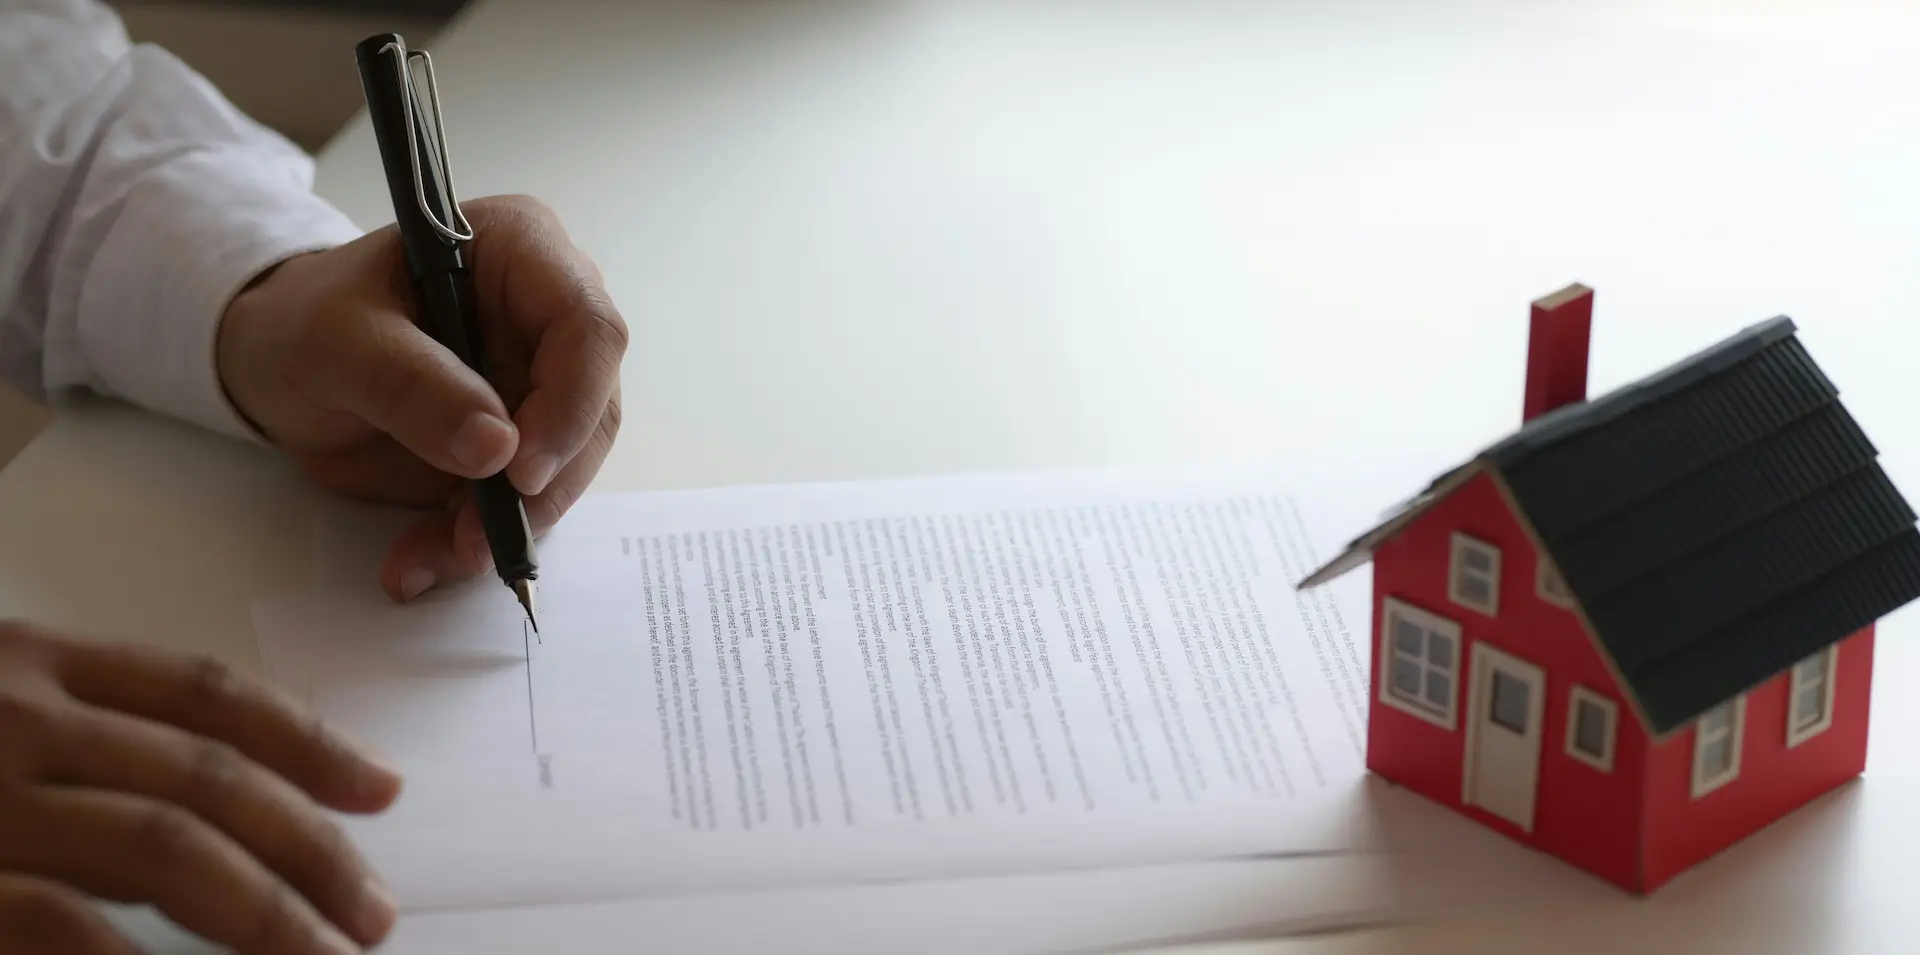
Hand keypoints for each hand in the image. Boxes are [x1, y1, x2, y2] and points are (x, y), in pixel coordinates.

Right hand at [0, 621, 401, 954]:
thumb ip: (90, 749)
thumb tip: (238, 819)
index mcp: (35, 662)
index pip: (206, 693)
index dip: (308, 742)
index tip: (383, 789)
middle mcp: (17, 718)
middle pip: (208, 776)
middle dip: (310, 849)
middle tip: (373, 912)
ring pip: (165, 848)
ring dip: (267, 912)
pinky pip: (70, 925)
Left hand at [217, 195, 627, 601]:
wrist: (276, 366)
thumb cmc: (303, 321)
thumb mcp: (337, 341)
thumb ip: (412, 386)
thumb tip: (497, 449)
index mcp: (521, 253)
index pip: (587, 326)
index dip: (571, 402)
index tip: (521, 471)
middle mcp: (546, 317)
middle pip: (592, 410)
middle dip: (540, 487)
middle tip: (476, 539)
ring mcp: (538, 384)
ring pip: (565, 469)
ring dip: (506, 526)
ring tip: (433, 556)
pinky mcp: (518, 444)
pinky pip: (523, 503)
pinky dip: (475, 541)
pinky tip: (422, 559)